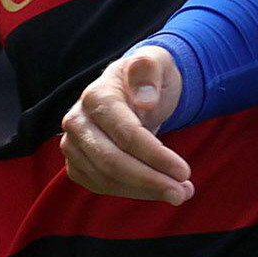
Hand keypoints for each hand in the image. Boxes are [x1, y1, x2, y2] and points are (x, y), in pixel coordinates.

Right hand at [61, 45, 191, 202]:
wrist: (131, 89)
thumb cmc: (147, 77)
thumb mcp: (155, 63)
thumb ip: (148, 71)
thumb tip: (144, 100)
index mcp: (96, 96)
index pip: (126, 134)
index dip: (155, 156)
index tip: (185, 171)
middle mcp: (77, 122)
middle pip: (112, 162)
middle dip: (150, 181)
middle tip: (183, 193)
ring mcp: (73, 144)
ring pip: (106, 179)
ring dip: (144, 191)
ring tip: (179, 193)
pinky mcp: (76, 163)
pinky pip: (101, 186)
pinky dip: (131, 192)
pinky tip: (155, 190)